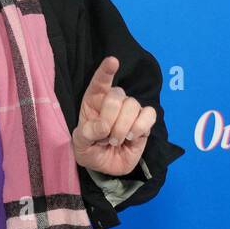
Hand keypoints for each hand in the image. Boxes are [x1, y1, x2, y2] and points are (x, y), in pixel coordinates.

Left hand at [72, 56, 157, 176]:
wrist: (106, 166)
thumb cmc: (90, 150)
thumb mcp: (80, 145)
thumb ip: (86, 134)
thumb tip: (104, 127)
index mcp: (94, 101)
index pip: (100, 81)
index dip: (106, 71)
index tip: (113, 62)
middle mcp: (113, 101)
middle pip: (117, 95)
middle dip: (110, 117)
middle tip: (105, 136)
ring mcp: (130, 110)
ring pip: (133, 105)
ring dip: (122, 128)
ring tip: (115, 141)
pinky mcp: (144, 121)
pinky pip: (149, 114)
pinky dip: (140, 127)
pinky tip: (132, 137)